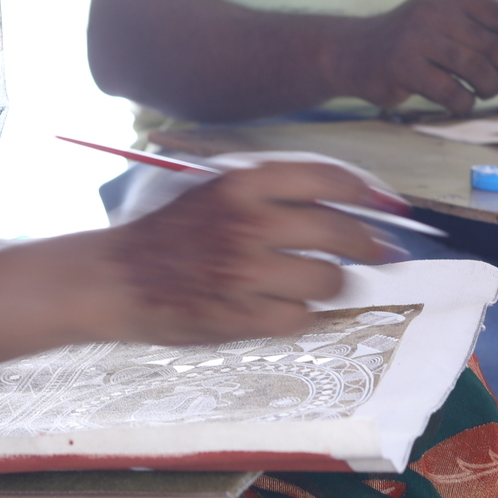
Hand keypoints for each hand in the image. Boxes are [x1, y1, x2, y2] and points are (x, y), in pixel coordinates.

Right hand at [87, 161, 395, 345]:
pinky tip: (285, 308)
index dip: (365, 193)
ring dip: (330, 285)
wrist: (116, 278)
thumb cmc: (169, 234)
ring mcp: (246, 272)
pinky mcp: (241, 315)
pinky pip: (302, 318)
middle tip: (375, 253)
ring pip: (328, 280)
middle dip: (367, 245)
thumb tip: (345, 203)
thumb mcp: (215, 192)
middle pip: (342, 233)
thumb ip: (270, 193)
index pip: (328, 179)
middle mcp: (250, 223)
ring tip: (315, 284)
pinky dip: (301, 316)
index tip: (381, 204)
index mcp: (243, 184)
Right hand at [333, 0, 497, 114]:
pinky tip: (457, 101)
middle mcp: (433, 10)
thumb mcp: (444, 24)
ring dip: (490, 89)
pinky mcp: (404, 67)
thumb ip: (485, 36)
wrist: (353, 53)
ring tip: (482, 92)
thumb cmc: (411, 43)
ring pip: (478, 70)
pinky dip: (464, 104)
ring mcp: (417, 38)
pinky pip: (454, 93)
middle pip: (495, 44)